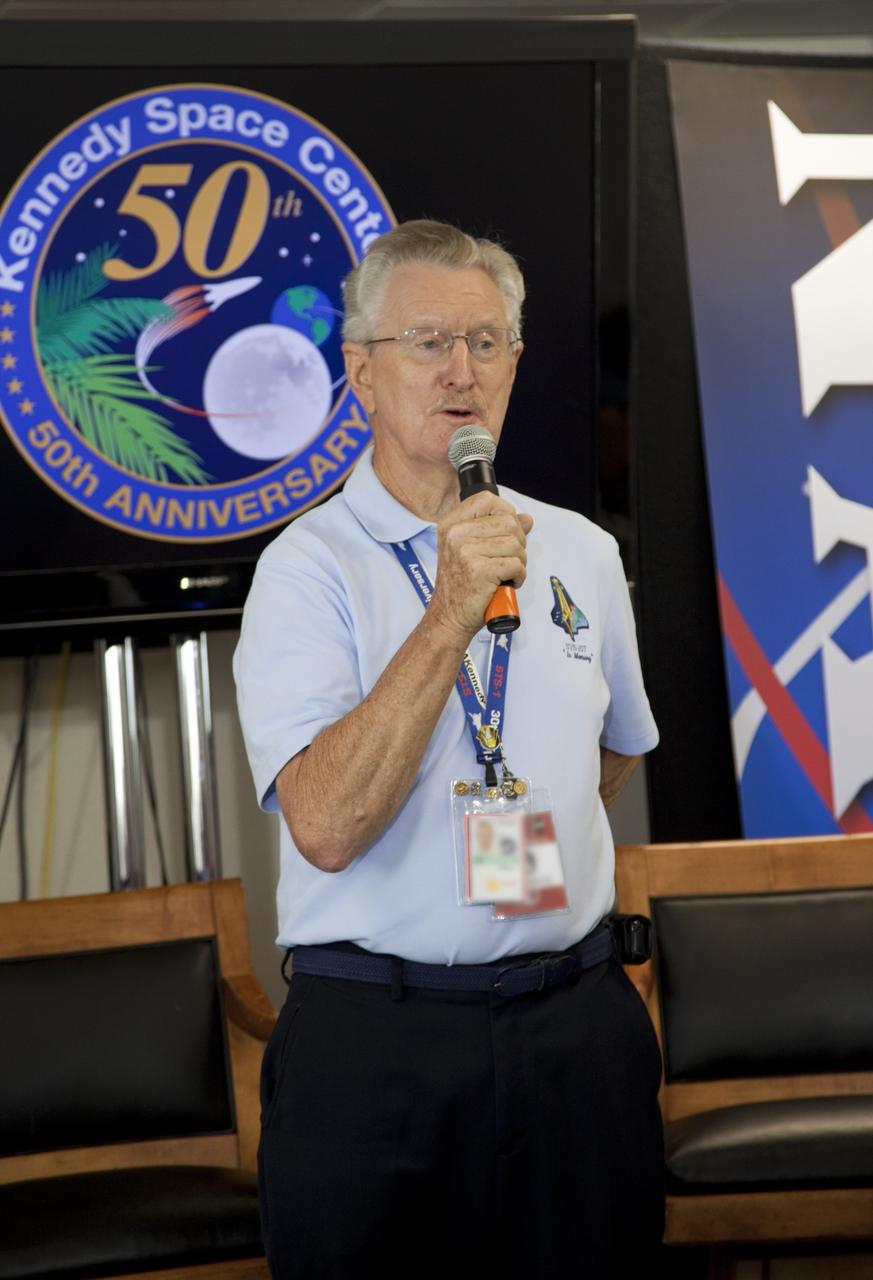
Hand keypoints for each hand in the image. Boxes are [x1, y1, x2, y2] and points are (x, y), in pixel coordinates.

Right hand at [429, 491, 533, 640]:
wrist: (450, 617)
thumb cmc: (463, 584)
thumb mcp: (473, 549)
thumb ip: (498, 530)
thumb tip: (526, 518)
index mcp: (451, 523)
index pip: (488, 499)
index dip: (505, 513)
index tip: (504, 533)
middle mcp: (455, 533)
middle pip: (509, 522)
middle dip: (518, 542)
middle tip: (505, 560)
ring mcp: (465, 551)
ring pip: (516, 544)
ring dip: (519, 561)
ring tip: (504, 574)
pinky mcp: (479, 570)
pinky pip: (517, 564)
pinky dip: (519, 576)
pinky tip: (506, 583)